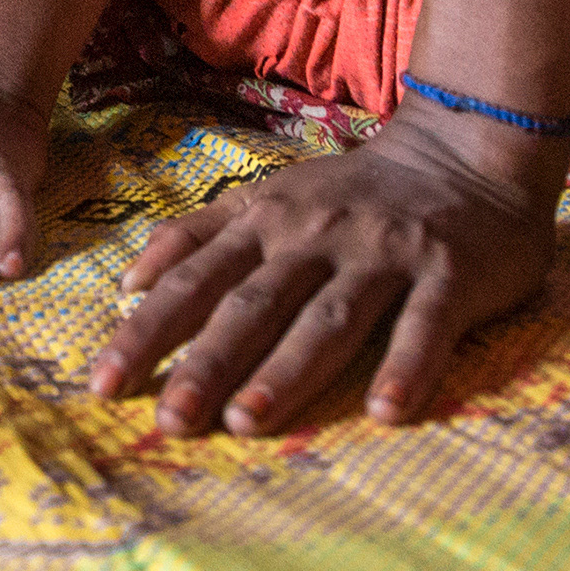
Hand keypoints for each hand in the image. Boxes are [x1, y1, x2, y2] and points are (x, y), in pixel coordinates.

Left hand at [91, 107, 559, 434]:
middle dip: (206, 362)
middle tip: (169, 418)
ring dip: (286, 370)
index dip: (148, 330)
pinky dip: (407, 365)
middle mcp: (316, 235)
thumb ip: (199, 234)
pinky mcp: (448, 272)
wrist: (465, 149)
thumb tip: (128, 282)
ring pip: (327, 317)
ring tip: (246, 421)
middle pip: (252, 305)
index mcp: (266, 220)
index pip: (195, 282)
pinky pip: (426, 324)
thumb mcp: (267, 196)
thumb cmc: (354, 191)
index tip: (104, 383)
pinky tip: (385, 411)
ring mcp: (383, 253)